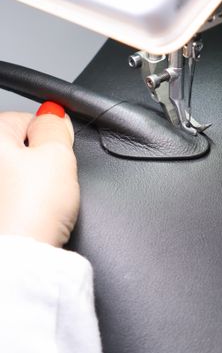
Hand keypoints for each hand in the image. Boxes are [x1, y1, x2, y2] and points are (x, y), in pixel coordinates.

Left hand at [0, 104, 78, 247]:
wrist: (19, 261)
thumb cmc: (29, 212)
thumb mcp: (58, 155)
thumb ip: (56, 125)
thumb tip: (52, 115)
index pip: (26, 120)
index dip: (49, 138)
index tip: (56, 158)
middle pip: (17, 149)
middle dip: (35, 162)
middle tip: (48, 184)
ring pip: (11, 177)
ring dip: (25, 186)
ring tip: (37, 206)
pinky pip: (8, 200)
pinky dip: (16, 206)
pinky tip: (25, 219)